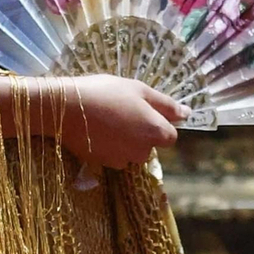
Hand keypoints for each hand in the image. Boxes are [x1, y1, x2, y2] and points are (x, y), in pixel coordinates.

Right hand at [54, 75, 185, 168]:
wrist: (66, 108)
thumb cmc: (106, 92)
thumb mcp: (139, 90)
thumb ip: (166, 105)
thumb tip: (187, 114)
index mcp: (154, 132)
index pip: (170, 136)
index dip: (159, 123)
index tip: (143, 111)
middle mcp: (141, 151)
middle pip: (149, 145)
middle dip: (140, 133)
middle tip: (122, 111)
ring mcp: (121, 160)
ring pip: (130, 152)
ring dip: (124, 141)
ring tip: (106, 120)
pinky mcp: (102, 164)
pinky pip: (113, 156)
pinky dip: (108, 146)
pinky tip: (95, 131)